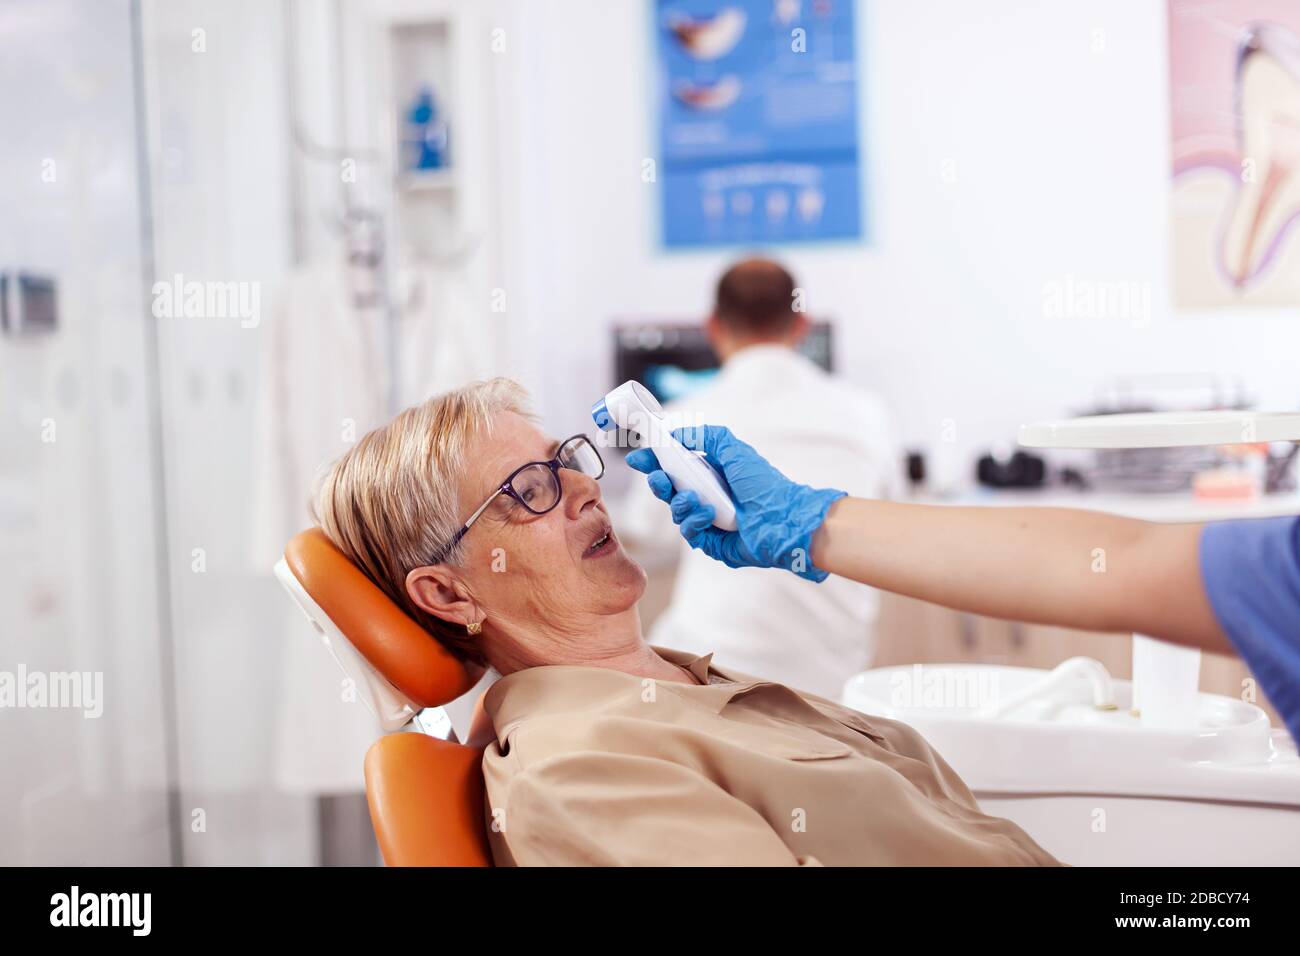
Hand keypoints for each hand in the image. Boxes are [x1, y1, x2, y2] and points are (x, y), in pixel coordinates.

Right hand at [625, 425, 845, 581]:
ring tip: (694, 498)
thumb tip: (677, 434)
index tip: (639, 458)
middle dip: (659, 483)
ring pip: (677, 513)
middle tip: (658, 478)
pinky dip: (694, 521)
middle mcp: (708, 497)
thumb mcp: (734, 450)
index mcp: (712, 475)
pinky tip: (707, 514)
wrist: (784, 519)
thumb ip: (706, 436)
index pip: (675, 468)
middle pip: (670, 491)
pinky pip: (690, 533)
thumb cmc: (764, 484)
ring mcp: (710, 522)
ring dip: (680, 503)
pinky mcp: (713, 543)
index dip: (655, 462)